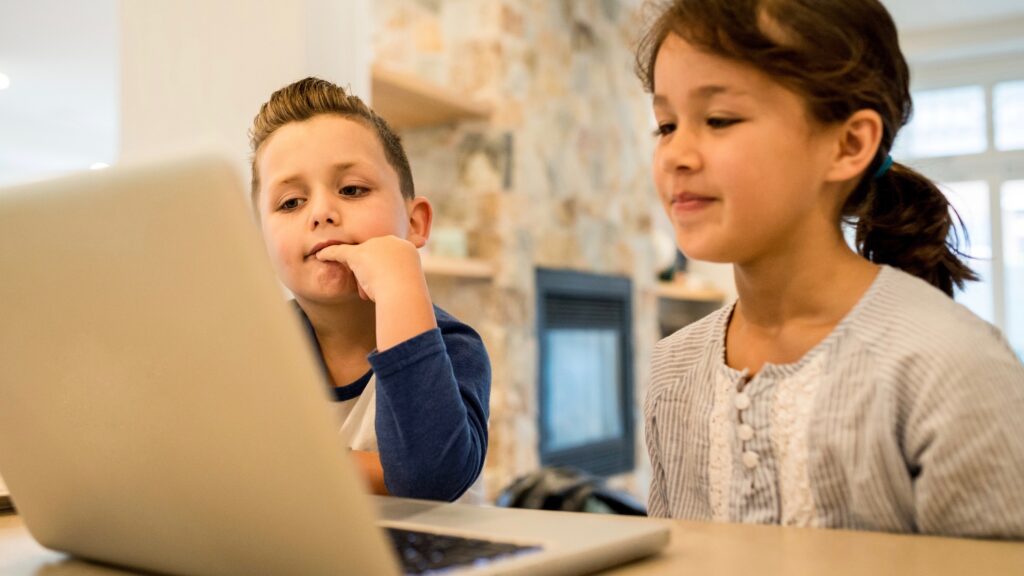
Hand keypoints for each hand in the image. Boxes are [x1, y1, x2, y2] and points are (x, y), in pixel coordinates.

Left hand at [315, 236, 436, 349]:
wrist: (403, 293)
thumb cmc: (408, 296)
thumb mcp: (407, 287)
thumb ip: (399, 282)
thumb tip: (395, 289)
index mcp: (406, 249)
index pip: (389, 257)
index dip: (385, 273)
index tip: (389, 285)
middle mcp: (390, 242)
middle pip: (373, 257)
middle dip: (372, 275)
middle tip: (377, 291)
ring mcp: (373, 246)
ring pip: (359, 258)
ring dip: (360, 276)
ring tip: (367, 292)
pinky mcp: (357, 254)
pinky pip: (340, 252)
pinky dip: (330, 254)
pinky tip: (321, 256)